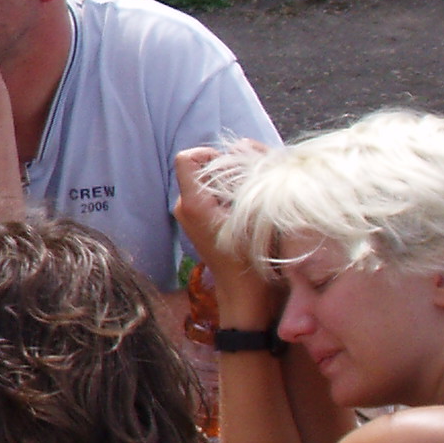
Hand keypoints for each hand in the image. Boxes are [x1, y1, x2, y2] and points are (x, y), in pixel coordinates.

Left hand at [174, 143, 275, 322]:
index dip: (212, 154)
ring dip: (231, 180)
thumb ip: (249, 176)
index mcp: (193, 204)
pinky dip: (229, 193)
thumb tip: (245, 145)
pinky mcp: (200, 223)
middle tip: (255, 175)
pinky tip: (250, 205)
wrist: (247, 298)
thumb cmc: (255, 260)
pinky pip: (211, 195)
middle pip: (200, 167)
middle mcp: (185, 207)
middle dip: (226, 165)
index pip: (187, 158)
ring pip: (207, 180)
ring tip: (256, 192)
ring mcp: (190, 216)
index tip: (238, 165)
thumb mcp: (258, 215)